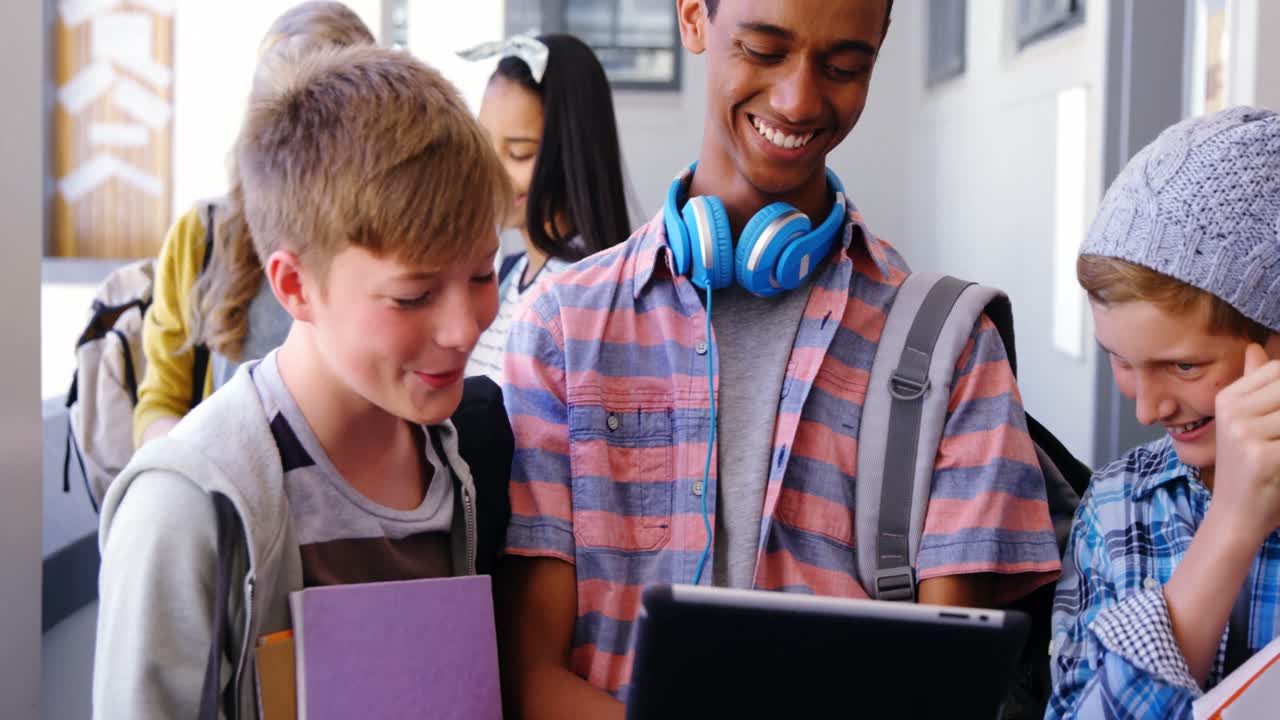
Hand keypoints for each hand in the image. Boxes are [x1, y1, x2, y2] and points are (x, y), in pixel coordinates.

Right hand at [1211, 343, 1279, 543]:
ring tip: (1278, 443)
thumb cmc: (1251, 469)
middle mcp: (1233, 412)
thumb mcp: (1246, 424)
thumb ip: (1258, 386)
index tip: (1278, 416)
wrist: (1236, 516)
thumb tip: (1257, 349)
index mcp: (1229, 399)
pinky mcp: (1263, 456)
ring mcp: (1246, 433)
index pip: (1278, 370)